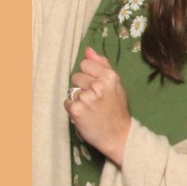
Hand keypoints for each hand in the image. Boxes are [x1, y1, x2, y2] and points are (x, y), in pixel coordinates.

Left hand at [65, 48, 131, 165]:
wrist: (119, 135)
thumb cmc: (116, 109)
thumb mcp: (115, 84)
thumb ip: (102, 65)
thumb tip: (88, 50)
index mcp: (109, 76)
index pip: (86, 64)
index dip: (90, 75)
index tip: (98, 85)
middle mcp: (98, 85)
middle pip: (76, 76)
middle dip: (83, 87)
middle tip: (95, 99)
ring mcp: (86, 98)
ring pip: (71, 90)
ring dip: (78, 98)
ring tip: (90, 107)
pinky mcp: (77, 110)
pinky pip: (67, 102)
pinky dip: (74, 109)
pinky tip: (85, 114)